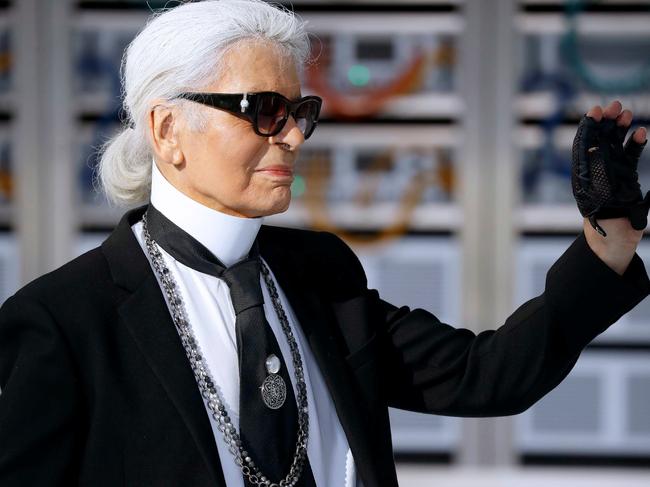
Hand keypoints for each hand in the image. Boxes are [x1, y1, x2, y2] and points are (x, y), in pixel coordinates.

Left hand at [572, 100, 648, 237]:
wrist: (614, 237)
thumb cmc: (601, 216)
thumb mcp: (597, 189)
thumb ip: (596, 165)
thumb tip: (592, 140)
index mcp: (582, 172)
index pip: (582, 143)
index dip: (588, 125)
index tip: (595, 110)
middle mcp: (595, 170)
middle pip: (599, 139)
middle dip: (605, 121)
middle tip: (614, 105)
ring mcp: (610, 173)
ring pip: (614, 144)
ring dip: (620, 128)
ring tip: (626, 113)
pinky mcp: (625, 178)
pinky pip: (630, 156)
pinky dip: (635, 144)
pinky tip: (641, 132)